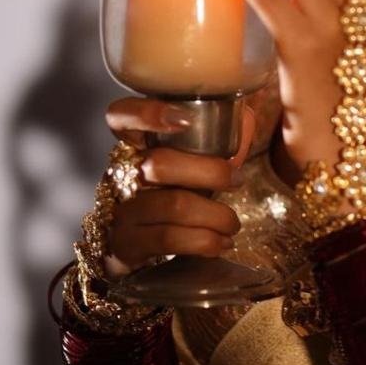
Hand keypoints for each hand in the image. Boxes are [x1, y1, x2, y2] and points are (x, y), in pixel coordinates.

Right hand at [102, 97, 255, 274]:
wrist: (144, 250)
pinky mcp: (125, 244)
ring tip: (233, 224)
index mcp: (133, 145)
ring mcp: (120, 209)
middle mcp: (121, 174)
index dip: (145, 113)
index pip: (121, 116)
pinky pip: (168, 238)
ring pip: (172, 203)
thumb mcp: (193, 164)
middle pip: (159, 164)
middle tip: (237, 180)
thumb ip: (219, 139)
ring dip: (215, 215)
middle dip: (210, 172)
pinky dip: (204, 241)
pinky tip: (221, 243)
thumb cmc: (176, 194)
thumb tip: (245, 121)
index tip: (185, 120)